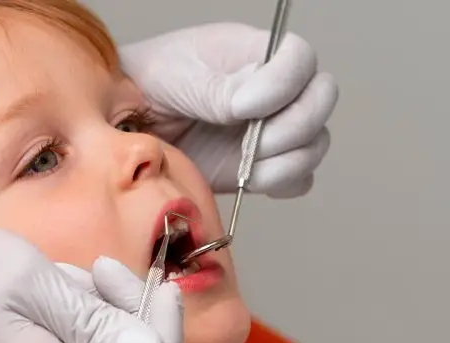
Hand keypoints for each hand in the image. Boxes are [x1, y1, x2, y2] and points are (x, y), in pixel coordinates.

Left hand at [121, 22, 338, 198]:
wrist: (128, 124)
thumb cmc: (150, 84)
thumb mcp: (179, 75)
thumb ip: (220, 90)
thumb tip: (253, 104)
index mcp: (255, 53)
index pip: (300, 58)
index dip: (284, 83)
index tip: (242, 106)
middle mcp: (274, 89)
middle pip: (321, 100)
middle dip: (293, 126)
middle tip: (251, 141)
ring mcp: (272, 129)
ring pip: (314, 144)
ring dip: (284, 160)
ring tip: (243, 162)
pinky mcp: (263, 166)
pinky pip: (296, 180)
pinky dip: (278, 182)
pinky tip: (246, 177)